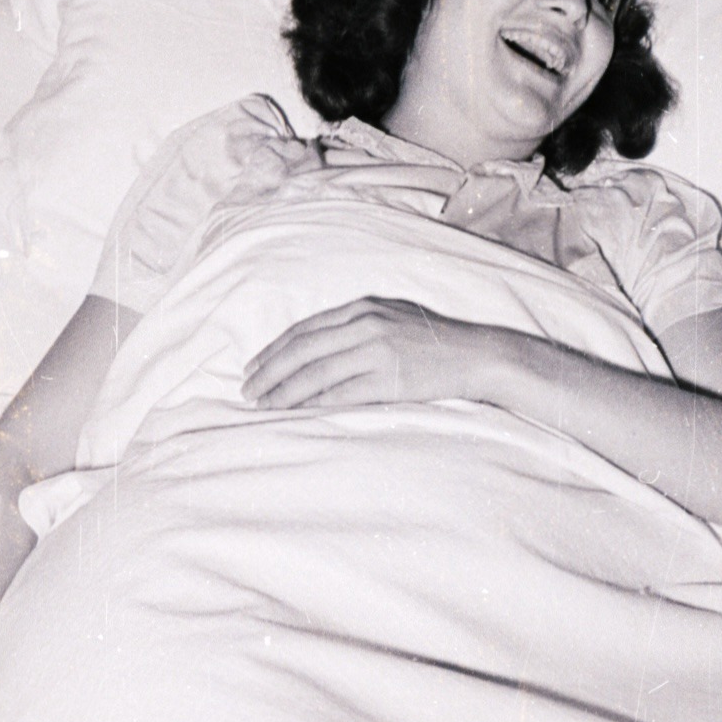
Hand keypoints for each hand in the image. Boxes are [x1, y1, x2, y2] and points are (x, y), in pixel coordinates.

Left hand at [241, 297, 509, 410]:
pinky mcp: (387, 378)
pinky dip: (311, 404)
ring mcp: (376, 350)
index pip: (304, 330)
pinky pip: (339, 393)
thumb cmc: (432, 340)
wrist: (474, 355)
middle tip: (247, 391)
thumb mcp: (391, 317)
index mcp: (362, 307)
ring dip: (283, 391)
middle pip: (301, 350)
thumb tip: (315, 347)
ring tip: (262, 405)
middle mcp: (364, 323)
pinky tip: (295, 413)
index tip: (254, 367)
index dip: (274, 350)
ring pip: (314, 373)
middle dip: (269, 371)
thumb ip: (356, 326)